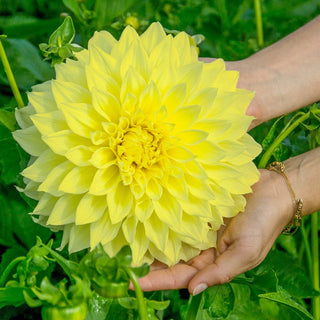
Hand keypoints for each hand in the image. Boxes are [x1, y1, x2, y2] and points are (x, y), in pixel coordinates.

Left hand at [137, 169, 292, 294]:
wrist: (273, 190)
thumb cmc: (263, 222)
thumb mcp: (246, 252)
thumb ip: (220, 273)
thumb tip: (192, 291)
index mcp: (213, 262)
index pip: (181, 276)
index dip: (158, 281)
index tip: (134, 283)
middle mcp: (203, 247)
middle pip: (171, 260)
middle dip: (149, 264)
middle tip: (123, 264)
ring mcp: (199, 227)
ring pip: (172, 239)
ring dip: (153, 243)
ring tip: (129, 244)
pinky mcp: (198, 208)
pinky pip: (177, 216)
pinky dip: (164, 220)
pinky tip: (148, 219)